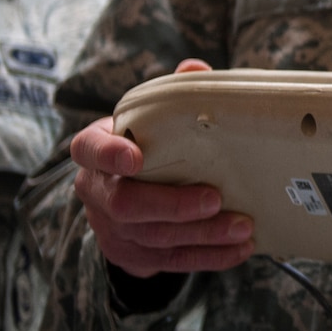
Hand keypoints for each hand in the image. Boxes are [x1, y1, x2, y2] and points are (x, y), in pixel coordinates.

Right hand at [70, 58, 255, 277]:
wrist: (122, 199)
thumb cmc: (142, 146)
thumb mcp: (147, 120)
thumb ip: (170, 96)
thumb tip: (196, 69)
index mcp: (95, 150)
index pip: (89, 150)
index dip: (108, 155)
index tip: (135, 157)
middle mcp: (97, 192)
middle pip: (126, 205)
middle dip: (173, 205)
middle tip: (215, 199)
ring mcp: (113, 229)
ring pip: (155, 238)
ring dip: (203, 235)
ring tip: (242, 226)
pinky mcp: (133, 256)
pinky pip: (171, 261)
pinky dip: (209, 257)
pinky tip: (239, 250)